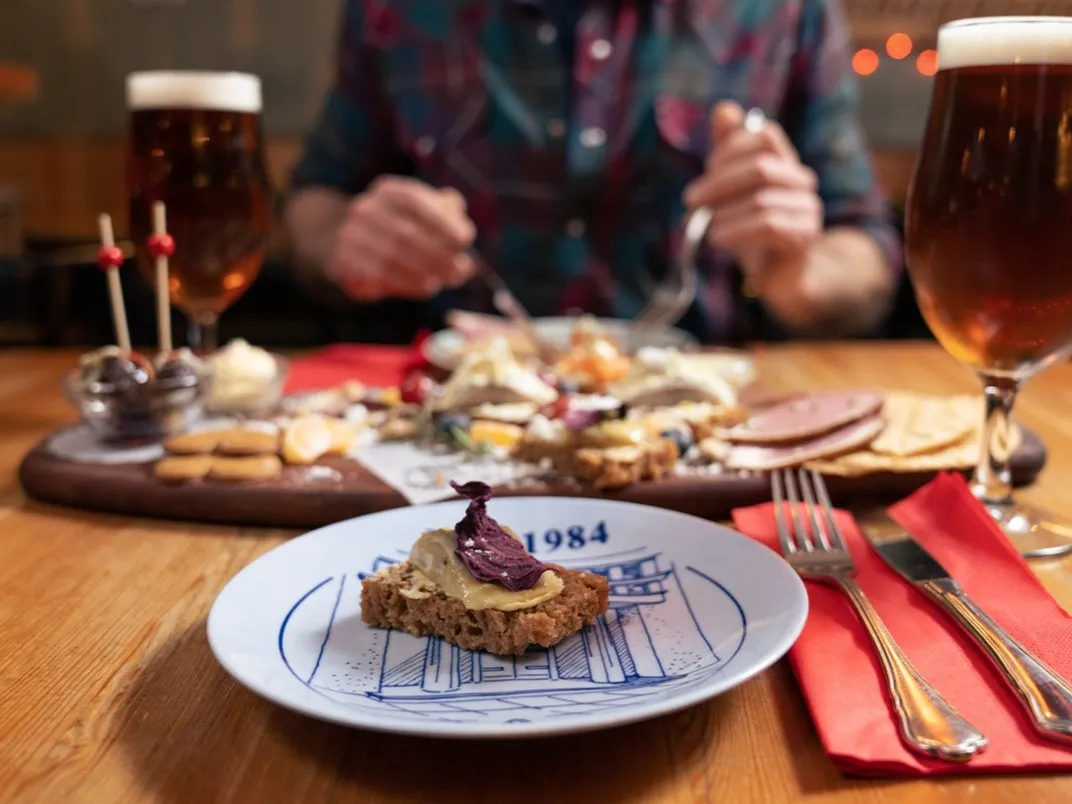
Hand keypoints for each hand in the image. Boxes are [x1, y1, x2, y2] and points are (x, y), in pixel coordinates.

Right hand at [327, 176, 475, 301]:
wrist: (354, 244)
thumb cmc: (404, 226)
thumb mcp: (427, 210)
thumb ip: (448, 212)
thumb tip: (464, 231)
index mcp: (389, 191)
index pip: (417, 202)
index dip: (443, 222)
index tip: (465, 240)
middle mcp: (365, 209)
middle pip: (406, 233)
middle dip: (438, 254)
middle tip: (460, 269)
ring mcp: (351, 236)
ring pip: (393, 257)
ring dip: (425, 271)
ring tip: (445, 280)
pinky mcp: (345, 263)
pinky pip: (379, 276)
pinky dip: (408, 283)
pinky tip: (426, 287)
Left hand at [683, 101, 822, 293]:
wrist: (781, 278)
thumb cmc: (753, 232)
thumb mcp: (733, 192)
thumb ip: (728, 154)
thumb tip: (725, 108)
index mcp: (785, 163)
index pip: (764, 135)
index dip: (731, 148)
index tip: (706, 170)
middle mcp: (801, 182)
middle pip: (761, 167)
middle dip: (720, 182)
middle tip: (692, 200)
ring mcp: (808, 211)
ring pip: (762, 199)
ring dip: (724, 213)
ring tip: (704, 227)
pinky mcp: (804, 239)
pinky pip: (770, 226)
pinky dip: (737, 231)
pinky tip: (718, 239)